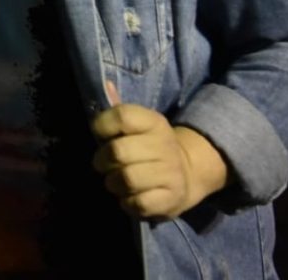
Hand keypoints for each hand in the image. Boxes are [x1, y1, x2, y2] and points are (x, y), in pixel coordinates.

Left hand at [91, 81, 227, 220]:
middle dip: (101, 161)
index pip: (122, 116)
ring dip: (112, 183)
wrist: (188, 172)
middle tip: (103, 164)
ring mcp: (170, 174)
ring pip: (126, 179)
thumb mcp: (138, 124)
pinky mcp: (171, 200)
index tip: (100, 135)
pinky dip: (126, 202)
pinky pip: (138, 203)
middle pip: (118, 152)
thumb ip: (118, 111)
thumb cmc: (149, 145)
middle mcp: (164, 145)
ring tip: (114, 181)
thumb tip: (105, 84)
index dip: (102, 126)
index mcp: (154, 122)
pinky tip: (129, 196)